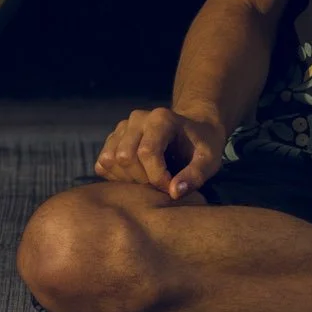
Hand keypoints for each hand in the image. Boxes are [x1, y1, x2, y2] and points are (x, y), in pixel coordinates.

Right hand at [94, 107, 226, 200]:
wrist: (193, 130)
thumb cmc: (202, 145)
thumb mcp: (209, 160)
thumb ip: (195, 175)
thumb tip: (173, 192)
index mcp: (161, 118)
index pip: (147, 152)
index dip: (157, 177)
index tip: (171, 188)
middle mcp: (137, 118)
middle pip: (125, 157)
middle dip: (142, 179)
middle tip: (160, 185)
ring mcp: (122, 127)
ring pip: (110, 160)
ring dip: (127, 179)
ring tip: (149, 180)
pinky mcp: (112, 139)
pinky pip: (102, 163)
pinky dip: (116, 177)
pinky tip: (136, 177)